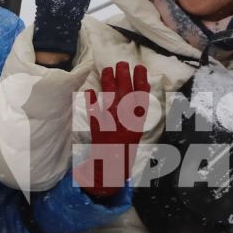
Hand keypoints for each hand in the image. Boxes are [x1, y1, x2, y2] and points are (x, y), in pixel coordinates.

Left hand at [76, 60, 149, 199]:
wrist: (112, 169)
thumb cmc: (125, 149)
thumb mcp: (135, 131)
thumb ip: (135, 115)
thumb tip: (134, 96)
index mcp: (139, 121)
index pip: (143, 96)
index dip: (141, 80)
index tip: (139, 67)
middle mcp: (128, 120)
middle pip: (126, 91)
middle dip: (124, 75)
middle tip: (121, 64)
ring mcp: (113, 123)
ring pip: (112, 96)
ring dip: (109, 81)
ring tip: (107, 70)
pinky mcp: (99, 128)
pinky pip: (94, 111)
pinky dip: (92, 101)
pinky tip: (90, 91)